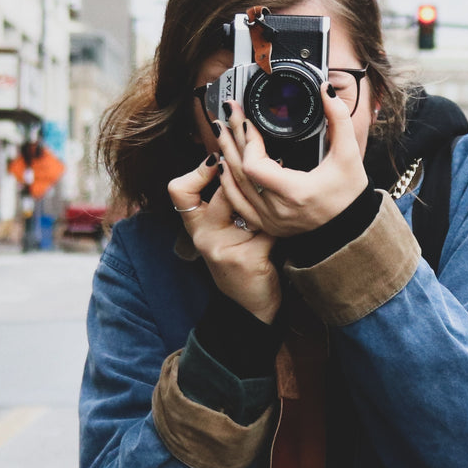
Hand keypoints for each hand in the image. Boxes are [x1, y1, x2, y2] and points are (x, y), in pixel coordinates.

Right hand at [167, 156, 281, 323]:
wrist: (253, 307)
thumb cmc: (241, 262)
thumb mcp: (224, 233)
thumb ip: (225, 203)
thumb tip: (238, 160)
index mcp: (197, 227)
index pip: (180, 191)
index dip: (197, 172)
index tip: (217, 159)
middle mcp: (205, 237)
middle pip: (223, 192)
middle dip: (245, 175)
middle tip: (263, 161)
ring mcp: (224, 248)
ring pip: (250, 208)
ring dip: (267, 201)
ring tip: (278, 194)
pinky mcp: (246, 258)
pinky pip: (270, 228)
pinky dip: (282, 226)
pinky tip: (288, 226)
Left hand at [215, 84, 368, 236]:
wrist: (349, 225)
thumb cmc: (349, 193)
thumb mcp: (349, 154)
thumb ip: (338, 119)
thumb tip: (325, 90)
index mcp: (295, 192)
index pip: (255, 167)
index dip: (248, 142)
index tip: (248, 121)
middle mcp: (277, 210)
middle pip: (240, 172)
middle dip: (232, 138)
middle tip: (228, 113)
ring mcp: (269, 220)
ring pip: (235, 187)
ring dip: (226, 156)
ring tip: (221, 131)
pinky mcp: (266, 224)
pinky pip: (238, 203)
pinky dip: (228, 182)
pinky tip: (223, 164)